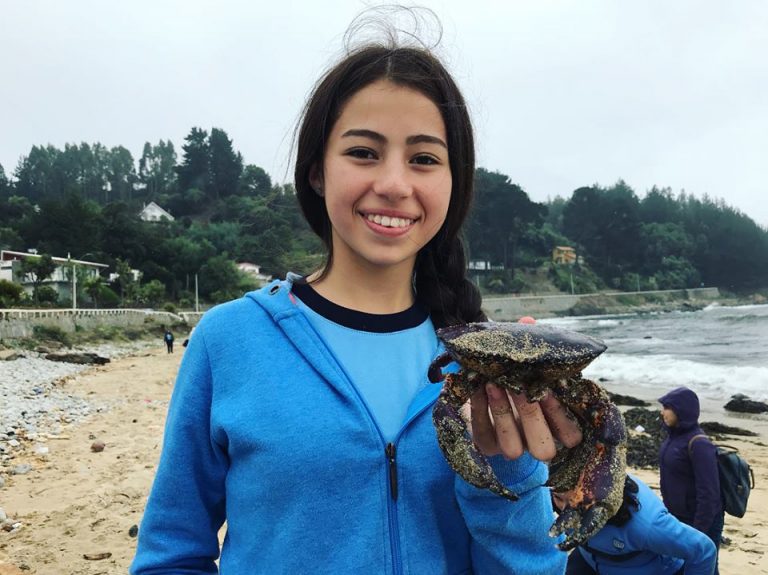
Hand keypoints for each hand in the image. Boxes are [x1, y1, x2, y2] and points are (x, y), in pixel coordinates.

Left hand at [467, 385, 581, 460]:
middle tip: (520, 387)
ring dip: (503, 413)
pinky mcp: (486, 444)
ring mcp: (510, 447)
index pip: (571, 436)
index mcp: (557, 428)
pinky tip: (477, 385)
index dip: (561, 415)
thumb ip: (549, 376)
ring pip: (512, 447)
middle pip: (544, 449)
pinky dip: (479, 406)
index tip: (547, 388)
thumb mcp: (538, 376)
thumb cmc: (523, 376)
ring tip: (494, 384)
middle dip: (532, 416)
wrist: (489, 379)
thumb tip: (554, 368)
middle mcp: (536, 443)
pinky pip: (482, 431)